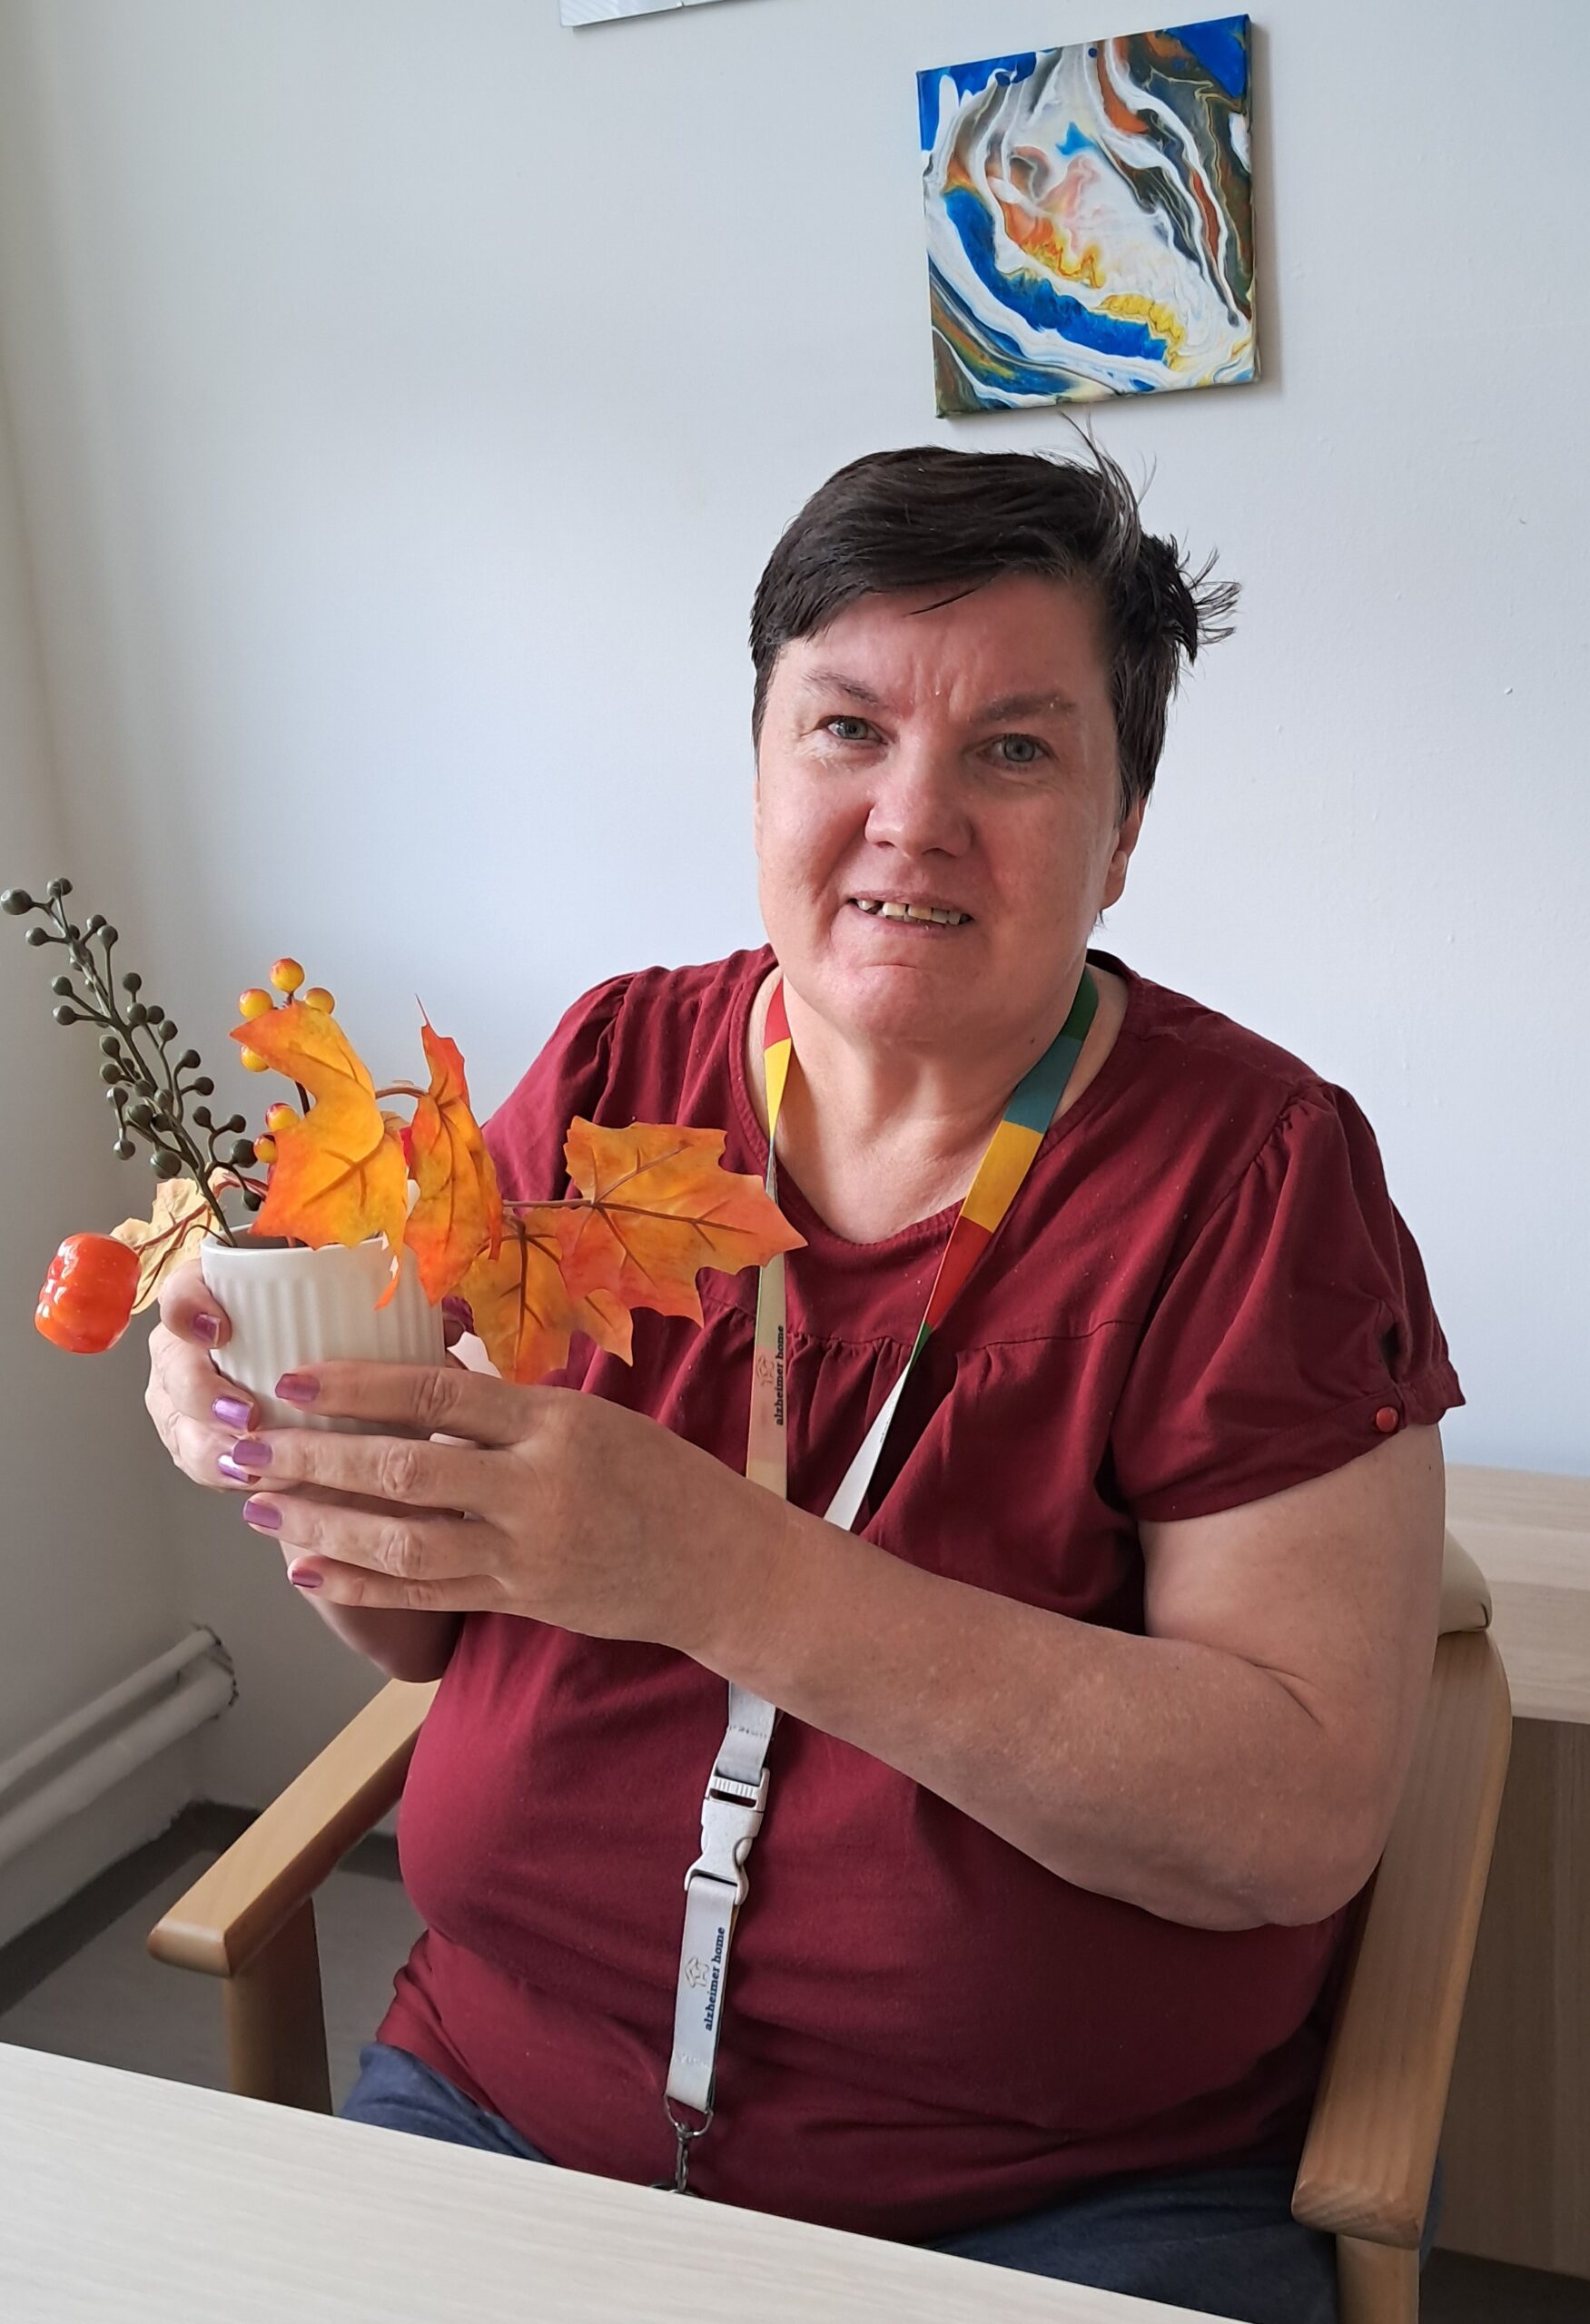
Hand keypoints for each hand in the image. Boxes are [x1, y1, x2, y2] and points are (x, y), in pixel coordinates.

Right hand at [145, 1263, 473, 1495]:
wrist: (341, 1405)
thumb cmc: (357, 1349)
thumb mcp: (379, 1330)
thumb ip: (408, 1322)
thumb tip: (447, 1321)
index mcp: (230, 1295)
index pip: (185, 1288)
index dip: (190, 1306)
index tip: (222, 1329)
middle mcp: (199, 1342)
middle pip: (171, 1361)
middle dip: (200, 1392)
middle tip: (246, 1415)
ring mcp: (192, 1394)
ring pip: (179, 1419)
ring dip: (209, 1443)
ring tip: (249, 1464)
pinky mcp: (200, 1439)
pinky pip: (195, 1459)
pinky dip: (221, 1473)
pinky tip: (249, 1484)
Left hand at [217, 1362, 772, 1651]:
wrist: (719, 1563)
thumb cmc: (658, 1477)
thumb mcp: (591, 1418)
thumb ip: (508, 1410)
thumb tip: (420, 1382)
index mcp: (553, 1422)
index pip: (439, 1395)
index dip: (358, 1387)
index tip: (293, 1380)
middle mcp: (535, 1486)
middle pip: (405, 1470)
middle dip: (314, 1459)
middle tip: (247, 1447)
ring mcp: (525, 1552)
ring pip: (404, 1541)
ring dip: (324, 1525)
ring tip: (261, 1507)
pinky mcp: (520, 1600)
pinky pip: (427, 1594)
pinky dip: (362, 1585)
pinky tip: (311, 1569)